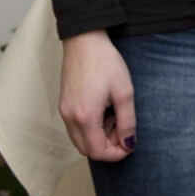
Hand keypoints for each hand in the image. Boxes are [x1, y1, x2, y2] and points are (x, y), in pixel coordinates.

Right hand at [58, 30, 134, 161]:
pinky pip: (76, 127)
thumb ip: (128, 121)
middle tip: (125, 129)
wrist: (85, 41)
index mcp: (85, 117)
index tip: (131, 145)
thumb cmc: (105, 62)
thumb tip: (129, 144)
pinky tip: (105, 111)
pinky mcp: (64, 105)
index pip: (97, 152)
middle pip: (87, 150)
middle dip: (108, 146)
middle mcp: (69, 118)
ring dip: (100, 137)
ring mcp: (64, 112)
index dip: (116, 154)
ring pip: (81, 140)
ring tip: (116, 116)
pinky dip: (91, 127)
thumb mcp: (124, 92)